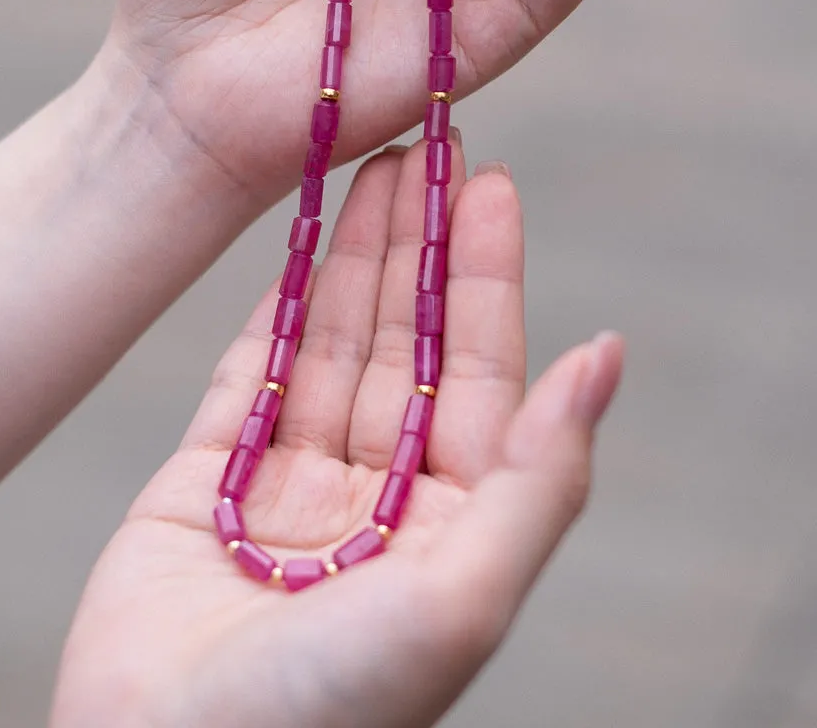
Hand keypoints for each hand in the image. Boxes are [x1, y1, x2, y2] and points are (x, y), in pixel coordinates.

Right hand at [51, 139, 623, 727]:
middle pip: (404, 341)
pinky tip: (298, 249)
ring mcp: (291, 483)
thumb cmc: (328, 711)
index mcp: (450, 522)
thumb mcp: (465, 595)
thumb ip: (541, 475)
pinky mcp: (209, 482)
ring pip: (331, 345)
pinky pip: (248, 375)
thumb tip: (607, 356)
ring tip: (365, 167)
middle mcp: (379, 496)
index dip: (482, 272)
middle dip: (416, 244)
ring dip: (351, 259)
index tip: (487, 180)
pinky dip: (274, 308)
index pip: (475, 369)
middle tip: (425, 145)